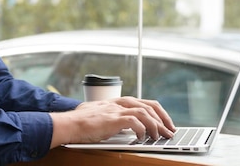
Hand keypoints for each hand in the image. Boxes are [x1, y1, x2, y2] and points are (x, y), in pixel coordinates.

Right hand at [49, 96, 175, 147]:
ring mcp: (116, 109)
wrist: (69, 124)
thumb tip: (116, 125)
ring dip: (155, 125)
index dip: (157, 112)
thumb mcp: (98, 116)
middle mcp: (118, 103)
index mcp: (116, 101)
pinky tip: (143, 138)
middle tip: (170, 130)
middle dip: (163, 118)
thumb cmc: (79, 122)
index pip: (143, 102)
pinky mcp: (113, 118)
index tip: (164, 123)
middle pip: (149, 105)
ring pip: (145, 113)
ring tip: (159, 136)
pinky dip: (143, 130)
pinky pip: (136, 121)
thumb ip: (109, 117)